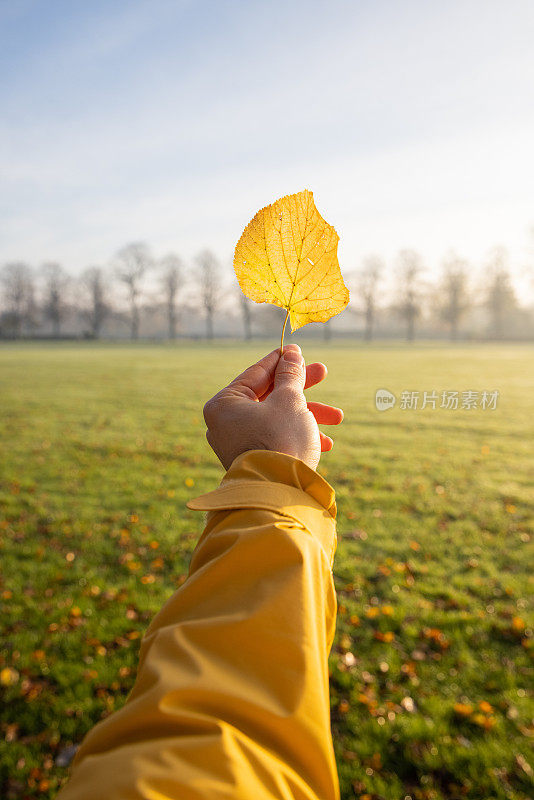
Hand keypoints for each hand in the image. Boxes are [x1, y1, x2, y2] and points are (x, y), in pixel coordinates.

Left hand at [203, 344, 342, 470]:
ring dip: (307, 416)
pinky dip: (297, 436)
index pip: (255, 373)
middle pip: (268, 396)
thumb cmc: (281, 440)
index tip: (299, 352)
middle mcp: (224, 424)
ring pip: (275, 419)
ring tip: (337, 418)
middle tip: (323, 373)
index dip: (281, 361)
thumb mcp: (290, 400)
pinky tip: (325, 443)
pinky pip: (274, 439)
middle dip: (301, 390)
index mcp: (224, 404)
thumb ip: (291, 375)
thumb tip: (292, 354)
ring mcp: (235, 444)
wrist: (279, 492)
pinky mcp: (250, 461)